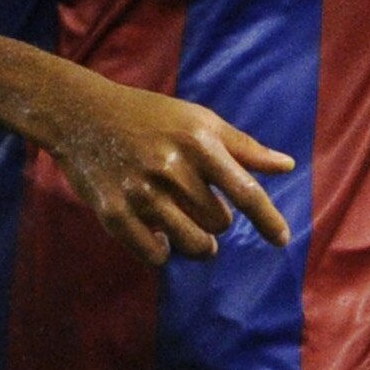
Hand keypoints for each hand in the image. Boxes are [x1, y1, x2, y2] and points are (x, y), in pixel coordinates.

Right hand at [34, 69, 294, 267]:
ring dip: (197, 243)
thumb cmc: (149, 116)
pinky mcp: (114, 213)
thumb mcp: (198, 121)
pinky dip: (163, 251)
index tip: (281, 240)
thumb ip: (243, 147)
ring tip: (187, 228)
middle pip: (219, 223)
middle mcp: (171, 168)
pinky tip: (160, 237)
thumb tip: (287, 166)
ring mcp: (141, 193)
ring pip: (192, 244)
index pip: (245, 191)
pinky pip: (156, 254)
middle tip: (196, 203)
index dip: (268, 220)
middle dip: (215, 219)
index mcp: (198, 143)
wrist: (82, 115)